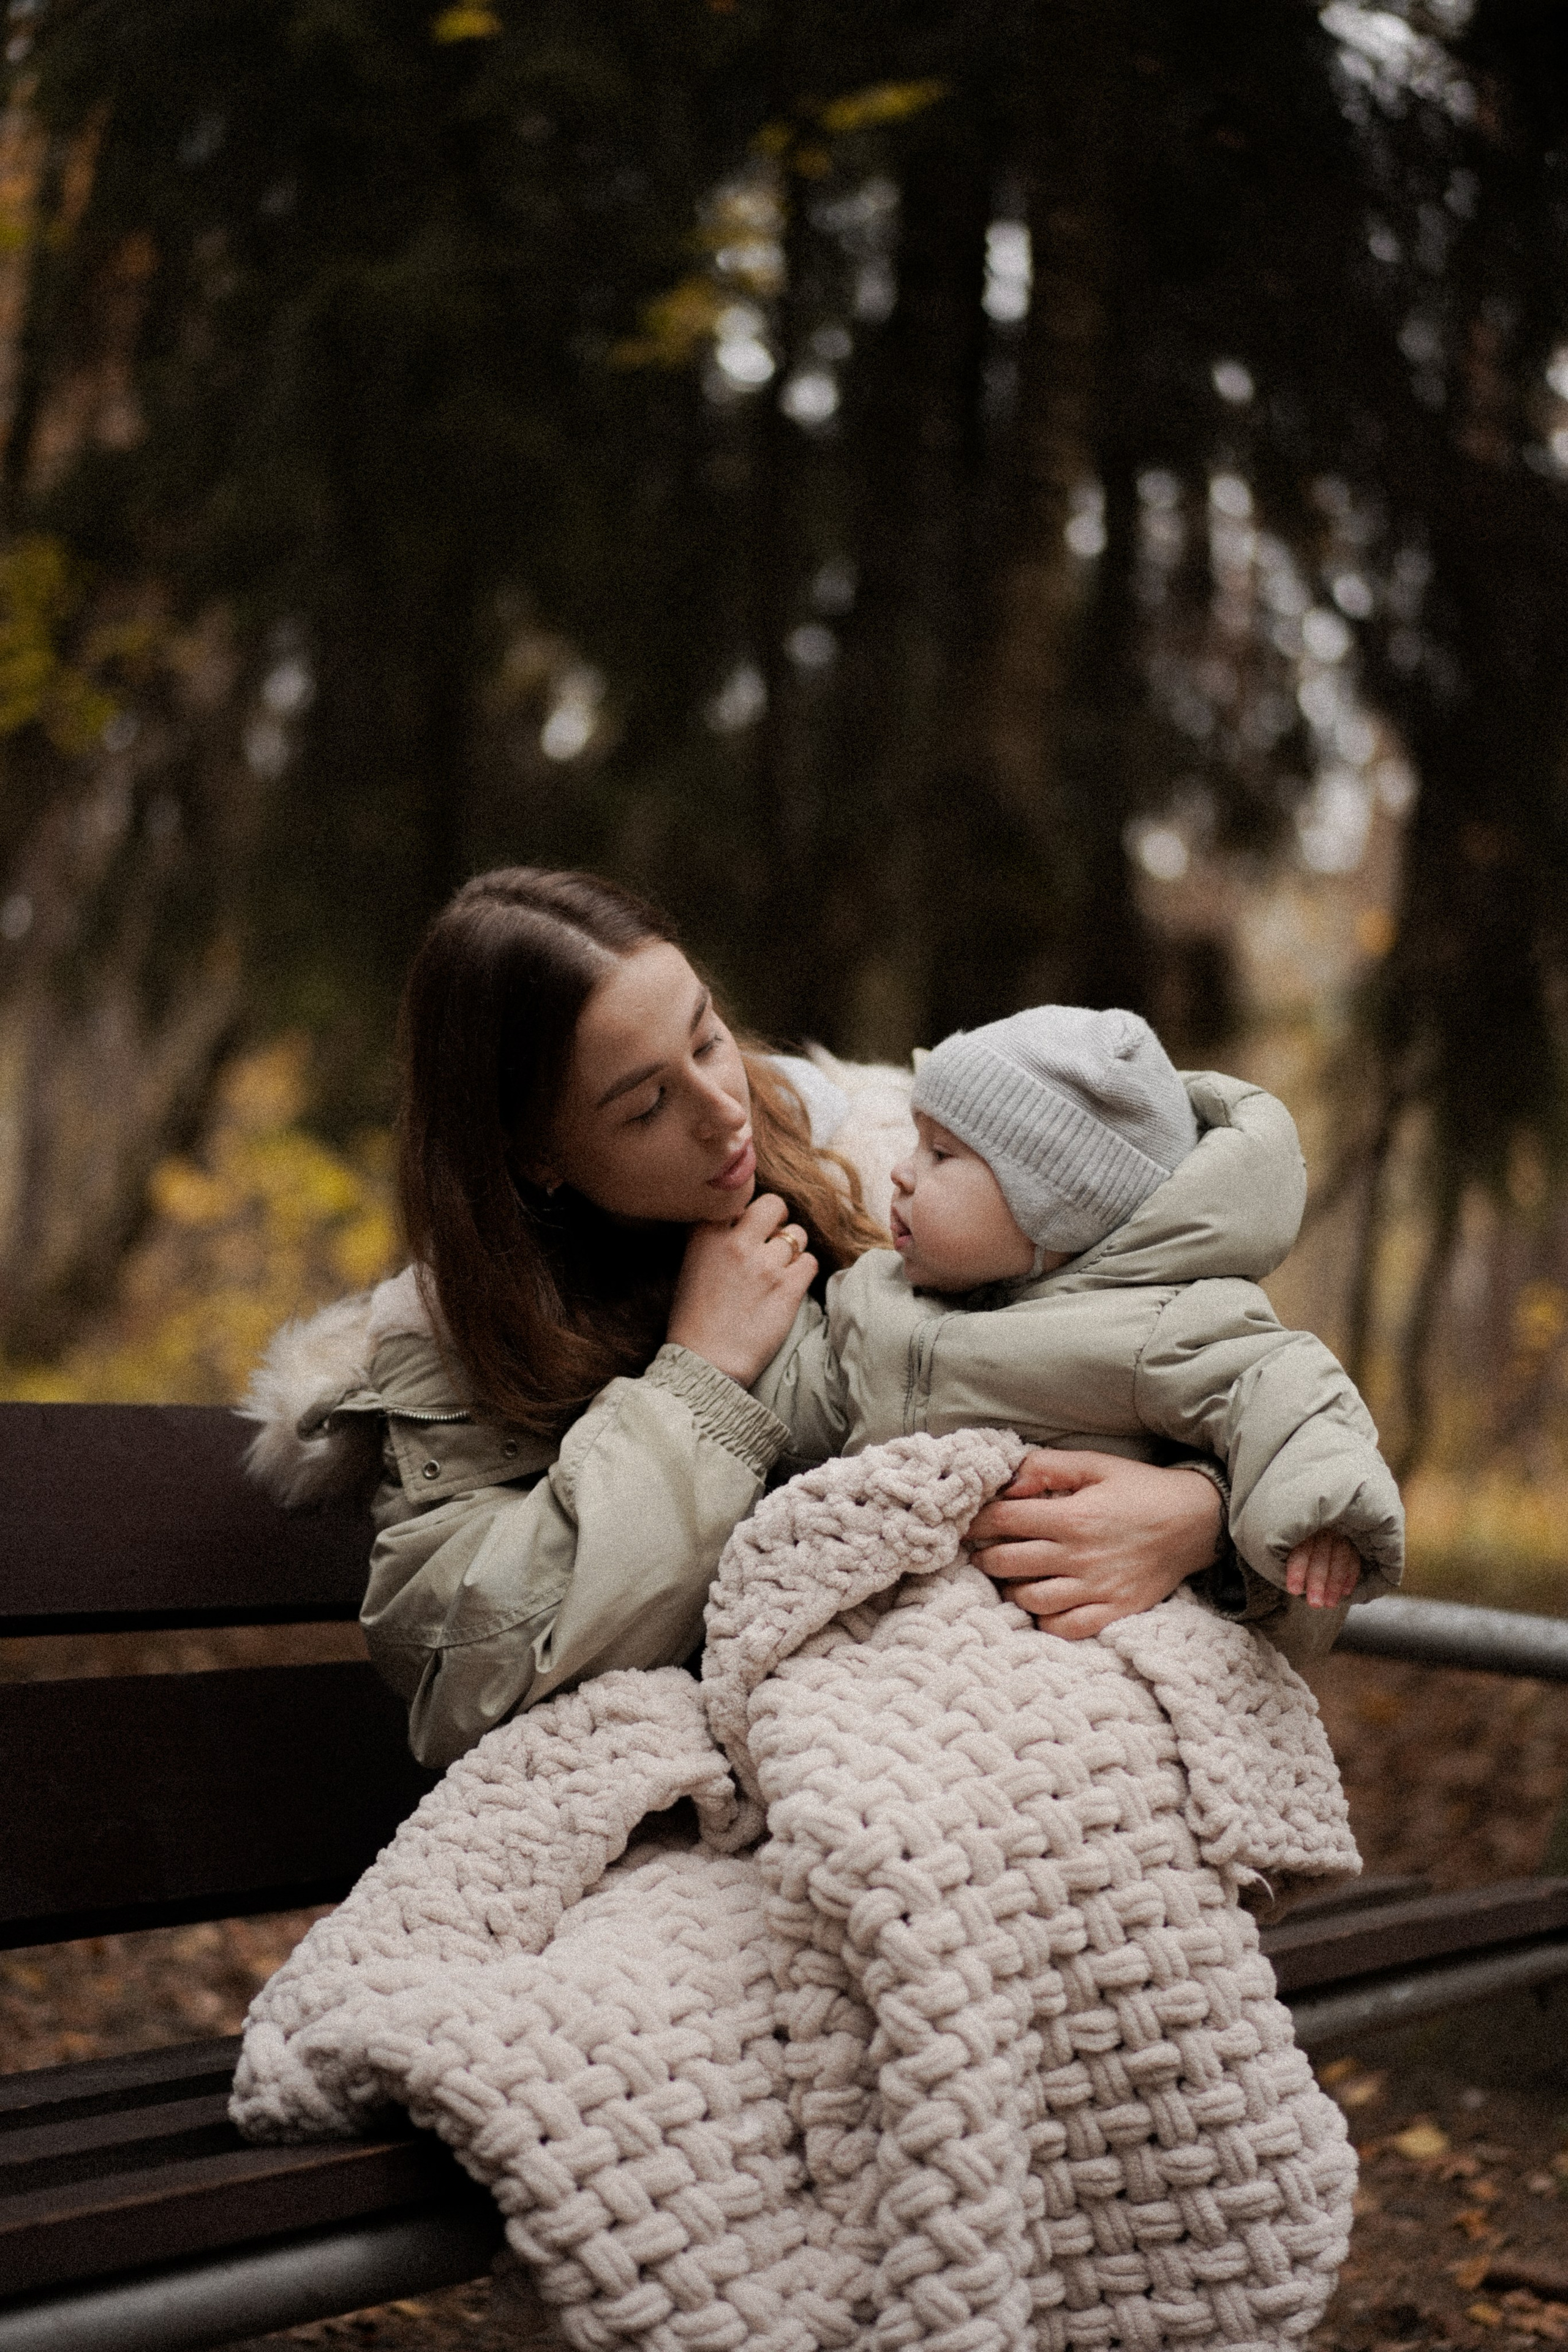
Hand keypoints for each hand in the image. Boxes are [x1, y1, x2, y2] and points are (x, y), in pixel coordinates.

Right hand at [667, 1193, 816, 1386]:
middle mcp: (736, 1243)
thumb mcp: (691, 1266)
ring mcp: (765, 1265)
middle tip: (772, 1238)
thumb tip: (740, 1217)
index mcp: (706, 1235)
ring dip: (792, 1249)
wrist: (706, 1363)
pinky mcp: (788, 1288)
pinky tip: (789, 1285)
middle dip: (777, 1219)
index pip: (739, 1197)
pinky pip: (810, 1262)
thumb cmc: (694, 1319)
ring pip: (797, 1234)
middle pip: (774, 1204)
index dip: (746, 1210)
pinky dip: (803, 1271)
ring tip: (778, 1269)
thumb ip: (713, 1237)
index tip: (747, 1223)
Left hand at [967, 1449, 1222, 1641]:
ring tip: (1010, 1577)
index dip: (977, 1522)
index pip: (1004, 1520)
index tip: (967, 1525)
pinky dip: (1046, 1620)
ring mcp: (1097, 1588)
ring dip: (1011, 1589)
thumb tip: (1010, 1483)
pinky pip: (1066, 1628)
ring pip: (1031, 1600)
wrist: (1196, 1521)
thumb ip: (1049, 1467)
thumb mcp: (1096, 1465)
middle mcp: (1080, 1556)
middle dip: (985, 1556)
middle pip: (1008, 1563)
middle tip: (980, 1552)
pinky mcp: (1115, 1611)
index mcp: (1072, 1516)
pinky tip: (1042, 1605)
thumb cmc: (1141, 1489)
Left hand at [1285, 1530, 1362, 1608]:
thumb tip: (1294, 1589)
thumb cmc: (1306, 1563)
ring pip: (1340, 1558)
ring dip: (1335, 1582)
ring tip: (1330, 1603)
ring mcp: (1340, 1540)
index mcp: (1302, 1536)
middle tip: (1315, 1603)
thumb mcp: (1296, 1565)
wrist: (1324, 1554)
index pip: (1299, 1553)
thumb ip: (1295, 1573)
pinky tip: (1345, 1592)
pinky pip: (1354, 1561)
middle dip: (1317, 1581)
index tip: (1294, 1591)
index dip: (1297, 1572)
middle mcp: (1322, 1535)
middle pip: (1320, 1556)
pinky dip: (1350, 1578)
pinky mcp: (1354, 1549)